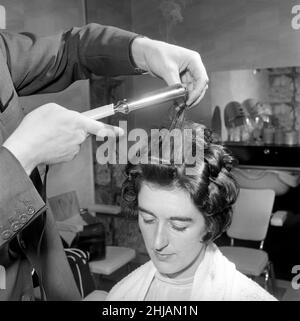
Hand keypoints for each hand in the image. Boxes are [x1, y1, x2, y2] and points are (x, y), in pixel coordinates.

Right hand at [3, 103, 122, 174]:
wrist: (26, 148)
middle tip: (59, 127)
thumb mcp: (51, 109)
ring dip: (66, 137)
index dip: (112, 130)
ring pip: (75, 140)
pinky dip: (62, 146)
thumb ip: (67, 113)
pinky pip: (69, 148)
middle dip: (74, 129)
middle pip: (83, 131)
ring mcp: (75, 148)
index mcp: (78, 122)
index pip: (100, 127)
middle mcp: (79, 136)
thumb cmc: (36, 128)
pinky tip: (51, 144)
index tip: (120, 133)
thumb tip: (71, 119)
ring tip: (51, 136)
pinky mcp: (69, 157)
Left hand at [131, 37, 208, 107]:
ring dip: (187, 98)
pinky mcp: (180, 78)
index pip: (201, 79)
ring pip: (192, 89)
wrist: (146, 53)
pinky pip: (185, 90)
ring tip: (180, 106)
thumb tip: (180, 98)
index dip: (197, 92)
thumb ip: (175, 86)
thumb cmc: (157, 53)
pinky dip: (182, 97)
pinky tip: (178, 102)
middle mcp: (192, 66)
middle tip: (186, 105)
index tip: (189, 101)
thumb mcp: (167, 70)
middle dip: (194, 97)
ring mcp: (187, 72)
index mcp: (193, 60)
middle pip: (199, 85)